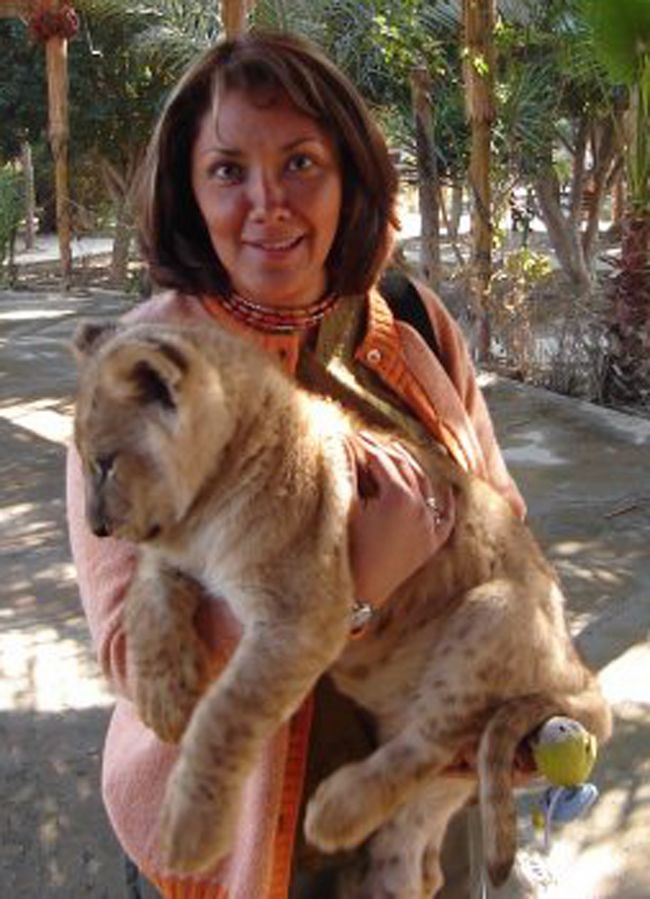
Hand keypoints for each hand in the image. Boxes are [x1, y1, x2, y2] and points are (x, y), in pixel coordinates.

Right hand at [347, 432, 454, 603]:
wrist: (361, 593)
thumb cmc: (347, 549)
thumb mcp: (345, 507)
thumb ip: (346, 471)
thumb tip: (339, 442)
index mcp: (398, 496)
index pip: (381, 460)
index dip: (365, 446)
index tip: (353, 437)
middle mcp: (421, 507)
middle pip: (405, 468)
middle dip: (386, 451)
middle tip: (369, 441)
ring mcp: (429, 526)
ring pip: (426, 486)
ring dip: (411, 467)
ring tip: (395, 455)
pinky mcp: (431, 544)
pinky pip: (446, 518)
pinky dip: (447, 502)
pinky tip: (447, 489)